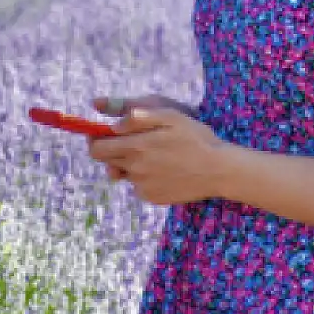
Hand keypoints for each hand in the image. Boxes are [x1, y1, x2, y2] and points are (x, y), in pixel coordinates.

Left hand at [87, 96, 224, 206]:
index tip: (103, 134)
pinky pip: (138, 186)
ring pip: (124, 173)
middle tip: (134, 143)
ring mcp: (143, 186)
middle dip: (113, 151)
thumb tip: (114, 124)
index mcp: (136, 146)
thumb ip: (139, 117)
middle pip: (107, 162)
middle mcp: (135, 169)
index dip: (95, 139)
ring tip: (155, 156)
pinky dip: (145, 178)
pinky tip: (165, 170)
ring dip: (130, 164)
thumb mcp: (170, 116)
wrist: (218, 170)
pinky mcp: (152, 198)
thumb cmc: (196, 138)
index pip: (96, 148)